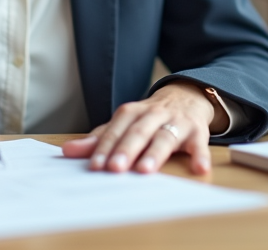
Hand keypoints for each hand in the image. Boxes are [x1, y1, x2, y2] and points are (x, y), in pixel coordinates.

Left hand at [60, 81, 219, 174]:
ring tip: (146, 170)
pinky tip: (199, 169)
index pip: (116, 130)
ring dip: (155, 153)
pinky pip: (200, 144)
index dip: (105, 147)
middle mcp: (153, 115)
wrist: (186, 96)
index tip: (95, 166)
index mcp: (131, 113)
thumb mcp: (123, 124)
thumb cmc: (148, 117)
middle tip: (115, 168)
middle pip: (138, 132)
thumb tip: (66, 151)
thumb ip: (98, 139)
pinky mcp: (197, 132)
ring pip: (165, 137)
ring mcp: (176, 123)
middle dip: (126, 150)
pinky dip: (201, 156)